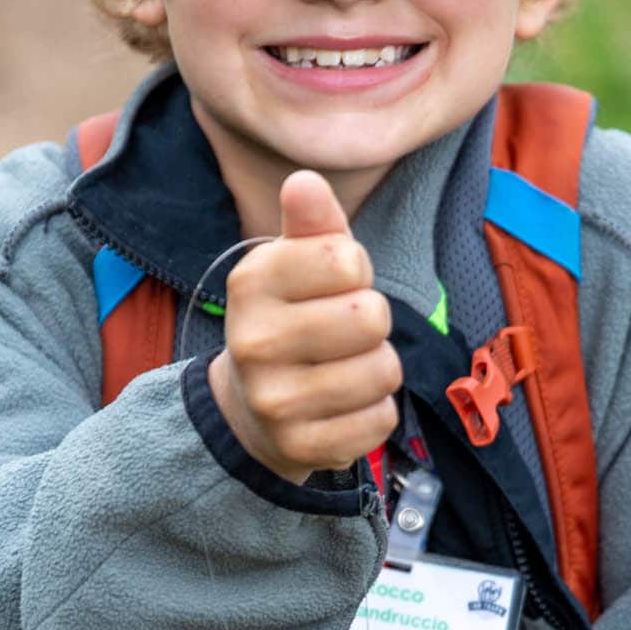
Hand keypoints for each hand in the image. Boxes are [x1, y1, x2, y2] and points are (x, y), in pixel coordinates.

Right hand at [208, 171, 401, 482]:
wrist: (249, 408)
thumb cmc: (291, 317)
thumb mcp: (296, 262)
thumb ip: (312, 223)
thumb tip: (306, 182)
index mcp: (251, 283)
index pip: (346, 259)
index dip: (356, 271)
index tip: (332, 286)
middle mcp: (253, 342)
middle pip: (370, 316)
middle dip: (372, 322)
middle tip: (343, 333)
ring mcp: (274, 401)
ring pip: (382, 371)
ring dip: (377, 368)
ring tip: (343, 369)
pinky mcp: (301, 447)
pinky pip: (380, 420)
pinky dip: (374, 412)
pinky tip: (342, 407)